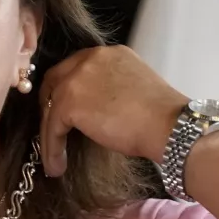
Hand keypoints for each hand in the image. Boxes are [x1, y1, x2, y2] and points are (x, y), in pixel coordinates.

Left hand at [38, 45, 187, 175]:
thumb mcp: (131, 88)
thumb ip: (108, 87)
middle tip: (52, 129)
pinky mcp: (69, 102)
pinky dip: (52, 148)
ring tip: (55, 158)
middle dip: (49, 106)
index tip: (64, 109)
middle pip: (55, 80)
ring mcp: (76, 78)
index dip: (66, 89)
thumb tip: (91, 107)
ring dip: (50, 134)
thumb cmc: (160, 116)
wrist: (169, 125)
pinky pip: (52, 128)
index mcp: (108, 53)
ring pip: (51, 107)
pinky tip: (57, 165)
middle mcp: (89, 59)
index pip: (75, 67)